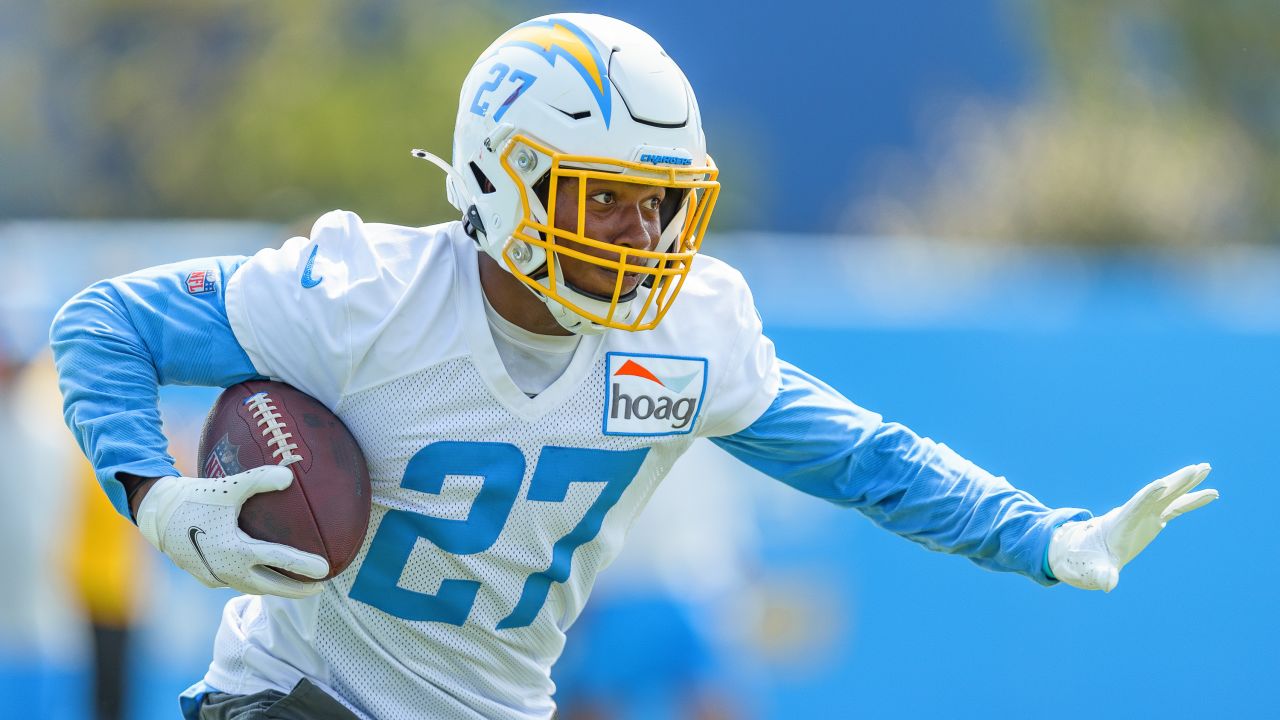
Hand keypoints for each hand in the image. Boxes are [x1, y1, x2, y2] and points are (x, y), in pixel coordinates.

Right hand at [135, 466, 329, 598]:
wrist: (157, 513)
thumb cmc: (195, 497)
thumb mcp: (229, 486)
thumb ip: (260, 479)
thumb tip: (289, 475)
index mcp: (236, 550)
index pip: (280, 561)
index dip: (304, 566)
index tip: (326, 570)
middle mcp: (227, 570)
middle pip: (271, 586)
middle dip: (296, 590)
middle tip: (319, 587)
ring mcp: (215, 576)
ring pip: (253, 588)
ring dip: (275, 588)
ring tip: (296, 585)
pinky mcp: (206, 577)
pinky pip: (237, 583)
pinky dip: (255, 582)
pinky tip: (264, 575)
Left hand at [1048, 463, 1217, 591]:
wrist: (1091, 551)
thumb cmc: (1092, 560)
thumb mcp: (1096, 569)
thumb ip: (1102, 575)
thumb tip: (1107, 585)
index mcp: (1121, 522)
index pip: (1136, 506)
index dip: (1148, 495)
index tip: (1162, 483)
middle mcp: (1136, 513)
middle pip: (1157, 493)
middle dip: (1175, 481)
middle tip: (1196, 468)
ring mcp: (1147, 514)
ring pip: (1170, 495)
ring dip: (1187, 482)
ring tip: (1206, 468)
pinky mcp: (1155, 518)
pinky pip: (1177, 506)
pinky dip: (1192, 500)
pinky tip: (1212, 493)